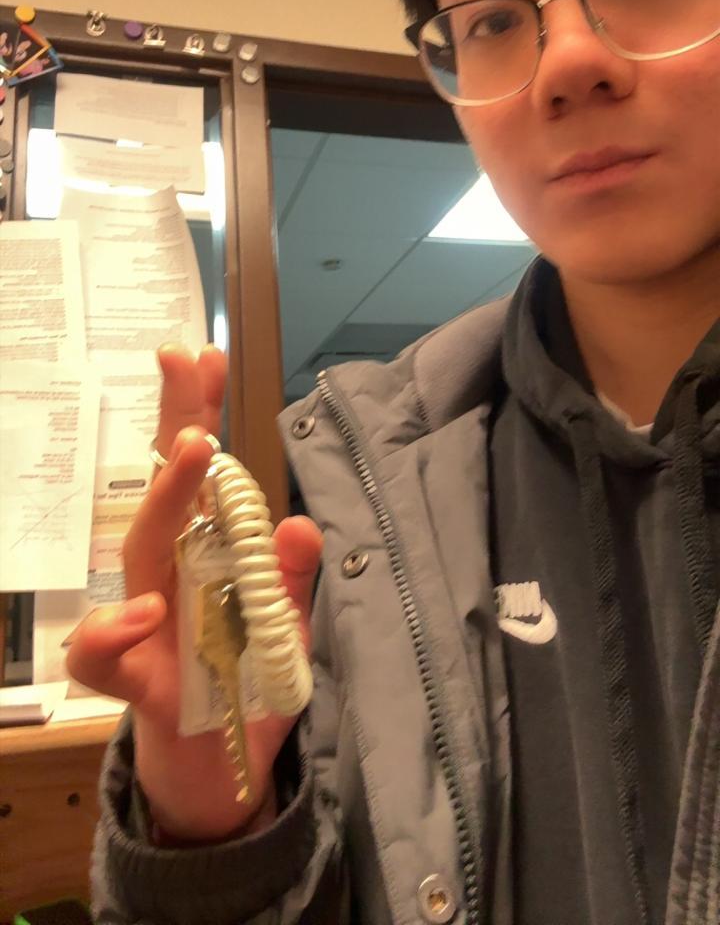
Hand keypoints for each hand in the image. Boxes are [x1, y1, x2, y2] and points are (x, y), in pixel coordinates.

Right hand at [66, 344, 322, 841]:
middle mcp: (167, 570)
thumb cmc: (245, 678)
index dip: (194, 411)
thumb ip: (290, 573)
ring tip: (192, 450)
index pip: (197, 471)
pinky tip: (145, 611)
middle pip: (162, 488)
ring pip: (139, 548)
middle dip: (174, 421)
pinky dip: (115, 628)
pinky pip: (102, 650)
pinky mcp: (130, 677)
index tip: (202, 354)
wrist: (220, 764)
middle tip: (186, 366)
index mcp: (203, 548)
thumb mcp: (284, 623)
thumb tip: (300, 521)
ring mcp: (142, 618)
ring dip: (165, 497)